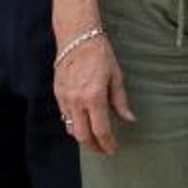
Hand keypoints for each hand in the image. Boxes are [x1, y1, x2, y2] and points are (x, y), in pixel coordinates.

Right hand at [54, 28, 134, 154]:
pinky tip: (83, 123)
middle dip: (94, 146)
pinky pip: (64, 116)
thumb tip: (129, 119)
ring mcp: (65, 98)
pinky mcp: (58, 93)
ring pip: (71, 128)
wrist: (77, 37)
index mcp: (94, 97)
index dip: (107, 144)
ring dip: (83, 137)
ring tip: (94, 139)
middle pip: (83, 135)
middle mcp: (77, 100)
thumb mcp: (116, 77)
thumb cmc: (100, 54)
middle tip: (103, 149)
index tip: (113, 149)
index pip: (101, 130)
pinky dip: (74, 124)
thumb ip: (120, 101)